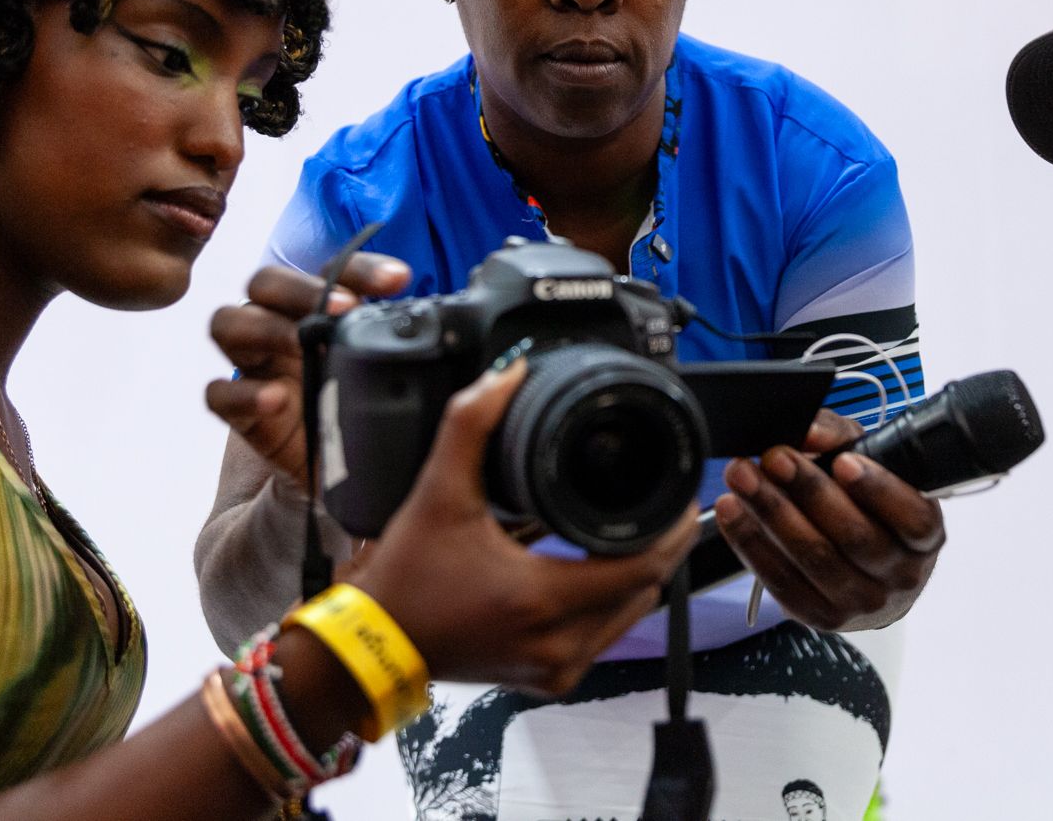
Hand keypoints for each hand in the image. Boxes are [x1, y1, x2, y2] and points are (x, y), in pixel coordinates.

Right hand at [204, 254, 409, 486]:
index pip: (331, 269)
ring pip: (229, 323)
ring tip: (302, 342)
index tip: (401, 280)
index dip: (362, 268)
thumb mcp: (387, 371)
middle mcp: (279, 323)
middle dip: (302, 289)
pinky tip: (277, 399)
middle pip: (266, 283)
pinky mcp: (239, 410)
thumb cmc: (362, 403)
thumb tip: (457, 328)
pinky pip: (218, 392)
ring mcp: (255, 364)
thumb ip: (403, 344)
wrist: (337, 470)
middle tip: (343, 307)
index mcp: (318, 306)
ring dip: (266, 327)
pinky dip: (243, 391)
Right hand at [348, 363, 698, 694]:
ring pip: (629, 618)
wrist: (371, 647)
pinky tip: (597, 569)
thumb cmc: (406, 577)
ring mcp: (555, 669)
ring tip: (633, 531)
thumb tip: (508, 374)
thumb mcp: (437, 493)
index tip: (681, 498)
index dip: (671, 532)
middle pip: (645, 591)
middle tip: (662, 506)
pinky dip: (609, 604)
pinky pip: (603, 638)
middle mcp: (558, 644)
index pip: (642, 569)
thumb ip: (472, 425)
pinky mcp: (548, 679)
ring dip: (635, 577)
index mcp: (542, 598)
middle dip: (658, 548)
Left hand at [713, 408, 944, 632]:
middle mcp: (901, 575)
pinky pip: (782, 582)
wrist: (871, 574)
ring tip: (743, 477)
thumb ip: (842, 438)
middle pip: (853, 535)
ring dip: (772, 513)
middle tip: (774, 456)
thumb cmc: (872, 509)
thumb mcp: (870, 463)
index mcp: (926, 536)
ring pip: (814, 558)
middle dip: (808, 491)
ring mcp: (862, 603)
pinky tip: (734, 512)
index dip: (878, 489)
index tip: (843, 461)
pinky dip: (752, 544)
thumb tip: (809, 432)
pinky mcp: (822, 618)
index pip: (911, 516)